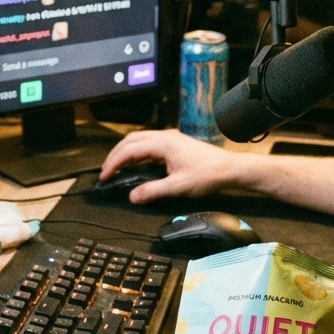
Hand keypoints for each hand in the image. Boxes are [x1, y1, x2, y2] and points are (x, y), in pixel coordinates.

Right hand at [98, 129, 237, 202]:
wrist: (229, 169)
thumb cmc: (208, 174)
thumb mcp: (178, 187)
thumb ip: (152, 191)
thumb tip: (132, 196)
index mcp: (163, 143)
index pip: (130, 149)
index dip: (114, 162)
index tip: (105, 175)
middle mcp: (165, 136)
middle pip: (131, 140)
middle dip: (116, 154)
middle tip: (106, 170)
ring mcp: (170, 138)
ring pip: (140, 141)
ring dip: (126, 153)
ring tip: (116, 168)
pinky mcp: (175, 144)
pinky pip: (149, 145)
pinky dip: (137, 154)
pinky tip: (135, 166)